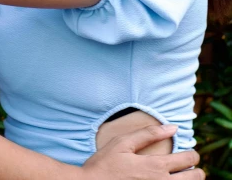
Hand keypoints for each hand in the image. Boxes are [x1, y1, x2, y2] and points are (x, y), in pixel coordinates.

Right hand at [82, 124, 202, 178]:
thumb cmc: (104, 165)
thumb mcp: (122, 143)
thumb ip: (148, 134)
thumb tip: (172, 127)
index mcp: (155, 166)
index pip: (188, 159)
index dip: (193, 154)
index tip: (189, 153)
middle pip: (195, 178)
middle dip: (197, 171)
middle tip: (190, 168)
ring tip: (183, 178)